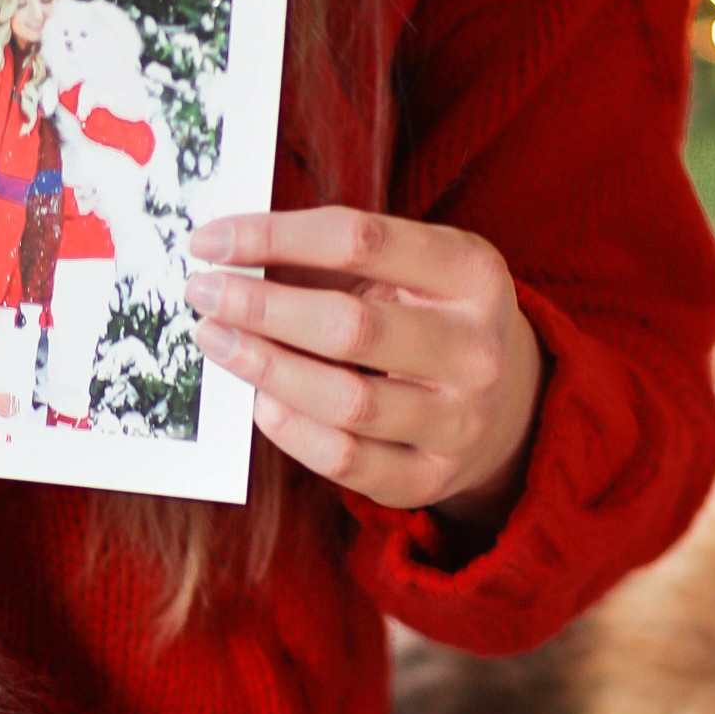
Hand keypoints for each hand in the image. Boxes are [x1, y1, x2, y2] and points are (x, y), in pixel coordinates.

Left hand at [186, 210, 544, 535]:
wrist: (512, 406)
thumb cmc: (432, 319)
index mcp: (471, 272)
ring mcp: (457, 420)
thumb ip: (336, 259)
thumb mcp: (411, 270)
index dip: (274, 236)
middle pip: (350, 327)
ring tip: (216, 341)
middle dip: (261, 308)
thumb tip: (229, 252)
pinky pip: (344, 459)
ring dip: (265, 368)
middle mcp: (474, 348)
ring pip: (345, 401)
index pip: (359, 240)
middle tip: (202, 294)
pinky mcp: (428, 478)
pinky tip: (259, 401)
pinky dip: (291, 429)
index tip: (210, 240)